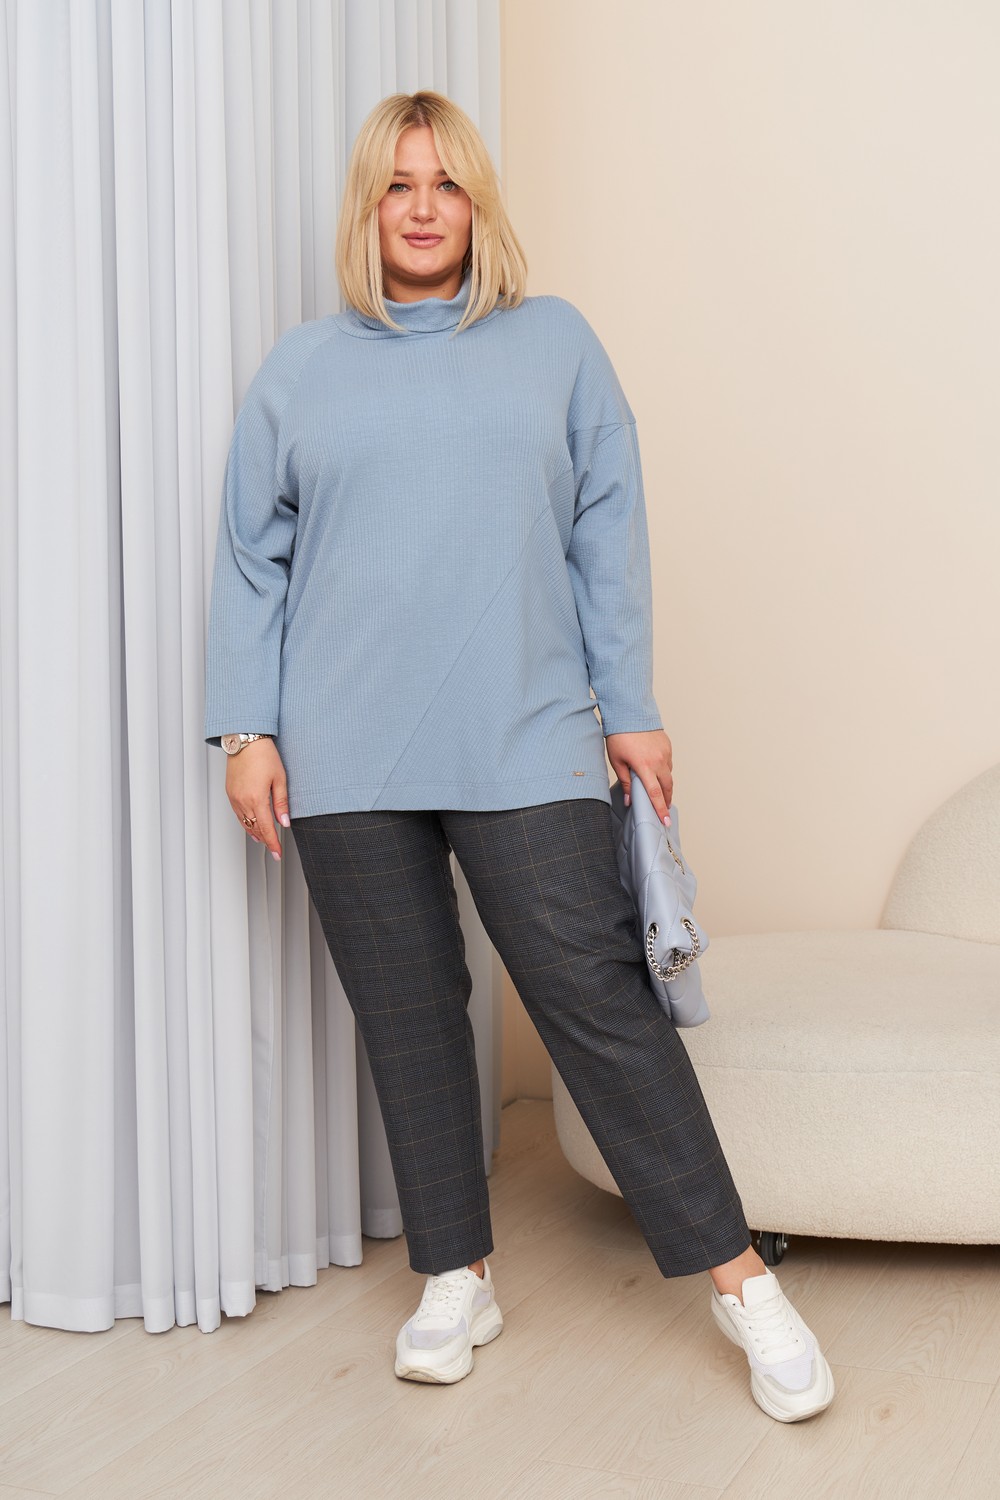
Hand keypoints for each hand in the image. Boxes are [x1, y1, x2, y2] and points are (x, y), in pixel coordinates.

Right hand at [225, 739, 289, 860]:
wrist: (245, 740)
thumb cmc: (263, 755)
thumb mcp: (280, 779)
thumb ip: (281, 803)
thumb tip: (284, 822)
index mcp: (257, 799)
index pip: (266, 828)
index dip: (273, 843)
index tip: (277, 853)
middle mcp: (243, 801)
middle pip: (255, 828)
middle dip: (265, 840)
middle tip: (274, 849)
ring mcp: (234, 798)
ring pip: (244, 823)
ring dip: (254, 833)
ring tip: (264, 840)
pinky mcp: (230, 793)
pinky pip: (238, 814)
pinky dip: (245, 823)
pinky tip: (251, 825)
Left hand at [605, 729, 673, 825]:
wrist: (629, 712)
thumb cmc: (619, 735)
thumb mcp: (617, 761)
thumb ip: (626, 782)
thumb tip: (629, 800)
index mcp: (644, 766)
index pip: (655, 794)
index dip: (660, 809)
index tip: (665, 821)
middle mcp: (658, 760)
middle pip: (667, 787)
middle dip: (667, 801)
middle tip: (664, 811)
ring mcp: (665, 752)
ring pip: (669, 775)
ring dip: (665, 786)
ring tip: (660, 794)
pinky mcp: (667, 746)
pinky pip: (668, 763)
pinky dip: (664, 771)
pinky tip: (657, 773)